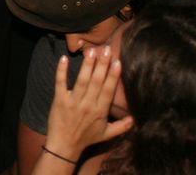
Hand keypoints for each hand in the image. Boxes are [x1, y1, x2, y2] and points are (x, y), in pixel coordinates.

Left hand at [43, 46, 132, 161]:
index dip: (113, 76)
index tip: (118, 62)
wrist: (64, 146)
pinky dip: (61, 71)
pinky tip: (64, 59)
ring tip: (91, 51)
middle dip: (102, 65)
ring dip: (87, 65)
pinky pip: (60, 83)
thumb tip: (135, 119)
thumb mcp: (106, 134)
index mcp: (100, 111)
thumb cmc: (86, 138)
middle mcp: (88, 105)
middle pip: (96, 82)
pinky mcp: (60, 100)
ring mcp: (73, 102)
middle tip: (106, 49)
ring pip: (82, 81)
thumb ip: (122, 126)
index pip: (108, 90)